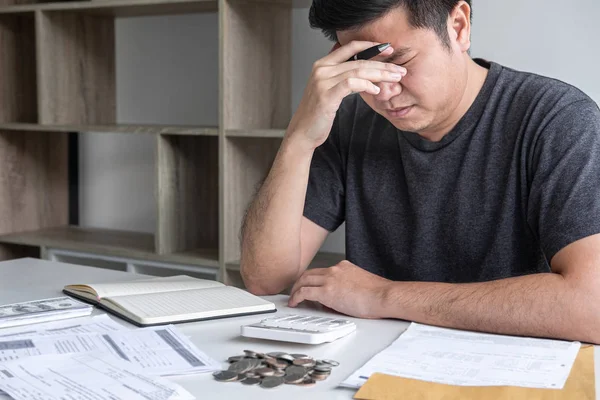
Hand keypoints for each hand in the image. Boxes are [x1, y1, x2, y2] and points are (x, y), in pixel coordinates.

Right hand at [285, 41, 405, 151]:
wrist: (303, 132)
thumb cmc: (318, 113)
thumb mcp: (330, 90)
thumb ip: (343, 77)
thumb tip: (367, 73)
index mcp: (323, 64)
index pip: (350, 47)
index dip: (371, 46)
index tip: (388, 49)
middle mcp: (321, 69)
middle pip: (358, 61)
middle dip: (382, 64)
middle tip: (400, 69)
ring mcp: (322, 81)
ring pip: (358, 71)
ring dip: (380, 74)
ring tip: (395, 78)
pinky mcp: (326, 95)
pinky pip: (351, 84)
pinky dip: (366, 85)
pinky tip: (376, 90)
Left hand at [288, 260, 392, 318]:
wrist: (384, 296)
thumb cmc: (379, 294)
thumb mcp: (361, 285)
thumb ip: (346, 288)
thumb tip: (336, 300)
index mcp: (344, 267)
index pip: (323, 271)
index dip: (313, 279)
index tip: (310, 285)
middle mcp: (335, 269)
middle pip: (310, 273)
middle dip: (300, 282)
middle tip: (296, 291)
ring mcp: (330, 279)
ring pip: (304, 280)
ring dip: (296, 289)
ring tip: (293, 298)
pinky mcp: (326, 291)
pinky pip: (304, 292)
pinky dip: (296, 297)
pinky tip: (294, 303)